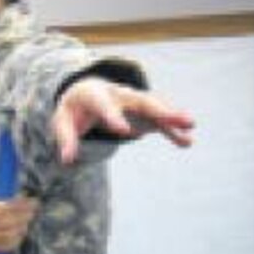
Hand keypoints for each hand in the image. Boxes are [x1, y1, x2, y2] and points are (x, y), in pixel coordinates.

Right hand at [0, 196, 37, 253]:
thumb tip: (11, 202)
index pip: (19, 204)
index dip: (28, 202)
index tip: (34, 201)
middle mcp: (0, 222)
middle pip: (24, 216)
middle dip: (29, 213)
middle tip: (32, 211)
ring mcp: (1, 235)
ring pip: (21, 229)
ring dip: (24, 225)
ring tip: (23, 222)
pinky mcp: (0, 246)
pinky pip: (15, 241)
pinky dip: (18, 238)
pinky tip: (16, 234)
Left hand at [52, 77, 194, 164]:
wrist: (85, 93)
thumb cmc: (73, 111)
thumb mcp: (62, 122)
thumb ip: (66, 139)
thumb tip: (67, 160)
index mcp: (94, 95)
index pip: (104, 105)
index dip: (113, 117)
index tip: (124, 132)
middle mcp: (118, 95)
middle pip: (140, 100)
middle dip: (160, 109)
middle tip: (178, 119)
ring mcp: (133, 102)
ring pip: (156, 106)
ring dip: (173, 115)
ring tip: (191, 126)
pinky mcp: (142, 112)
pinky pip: (159, 120)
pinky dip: (172, 130)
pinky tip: (186, 141)